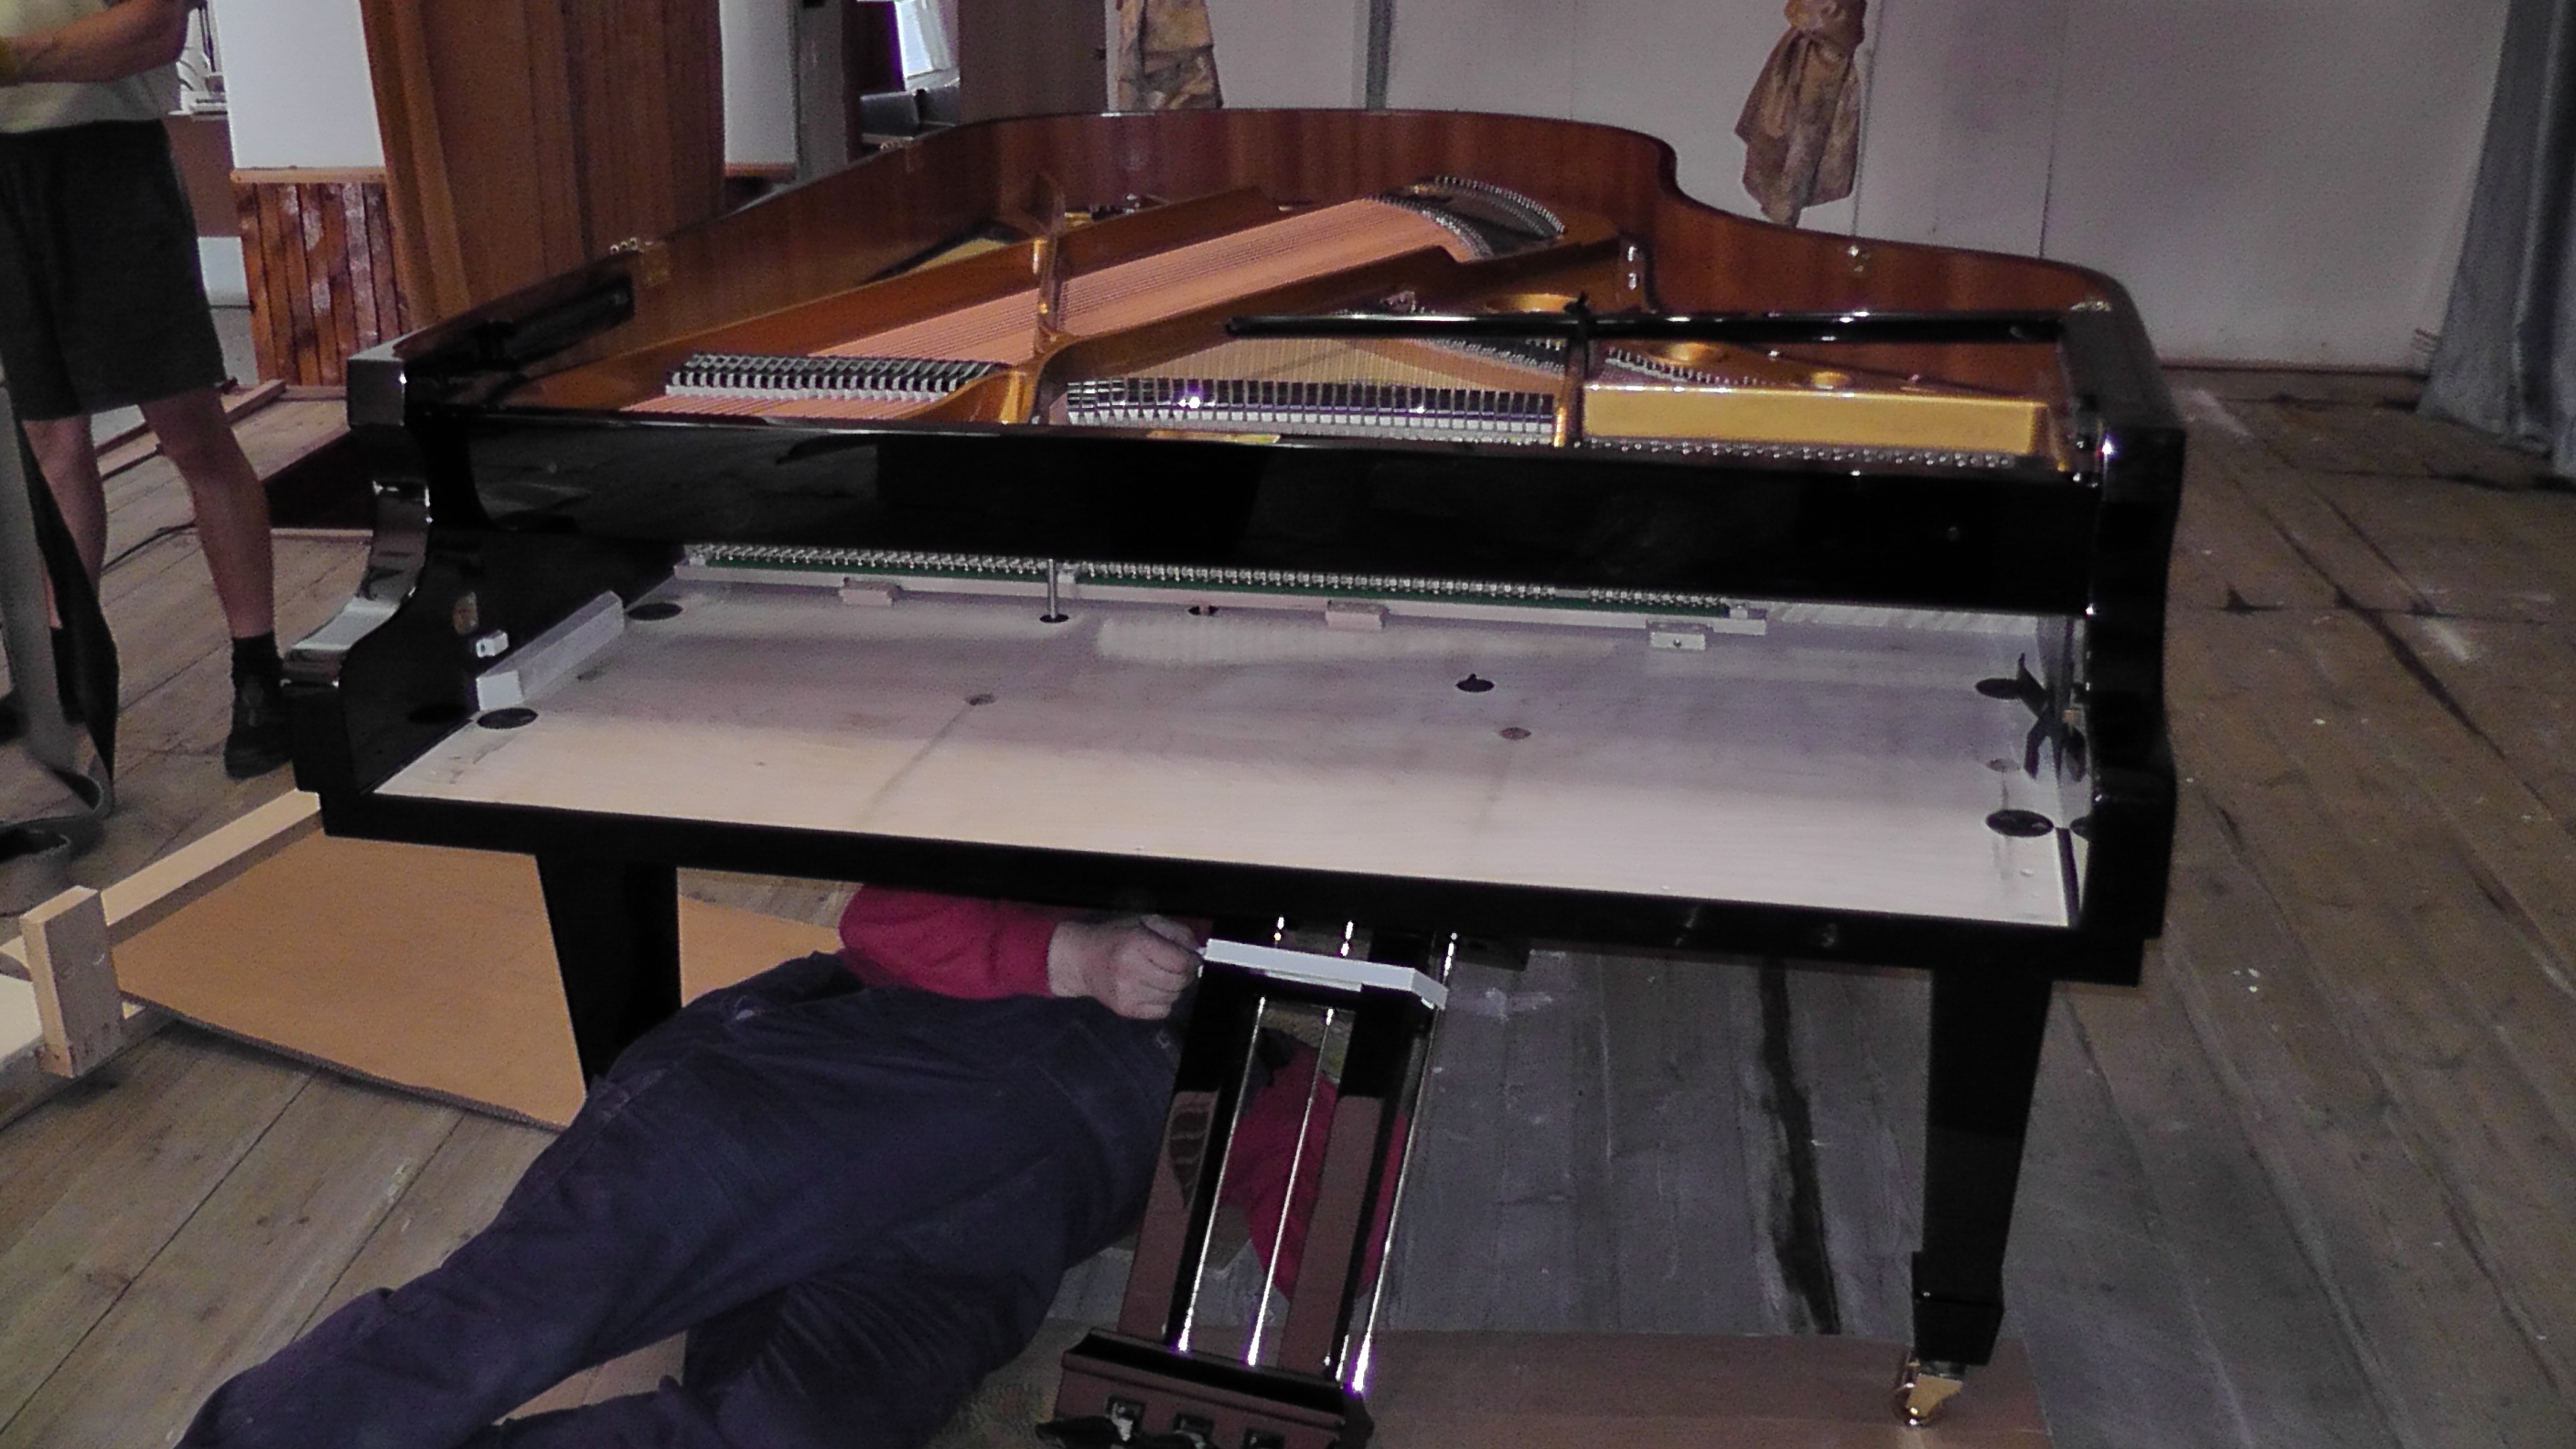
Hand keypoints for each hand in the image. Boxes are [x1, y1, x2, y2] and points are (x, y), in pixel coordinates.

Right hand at [1047, 914, 1201, 1019]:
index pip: (1180, 963)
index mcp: (1136, 944)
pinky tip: (1151, 988)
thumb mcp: (1144, 921)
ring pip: (1172, 997)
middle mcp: (1130, 970)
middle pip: (1178, 982)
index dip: (1192, 961)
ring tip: (1158, 975)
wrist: (1080, 959)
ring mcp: (1127, 992)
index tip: (1191, 958)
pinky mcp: (1125, 1009)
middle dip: (1185, 974)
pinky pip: (1162, 1011)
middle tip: (1176, 967)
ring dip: (1173, 987)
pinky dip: (1163, 1001)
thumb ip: (1175, 932)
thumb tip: (1197, 950)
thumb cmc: (1113, 937)